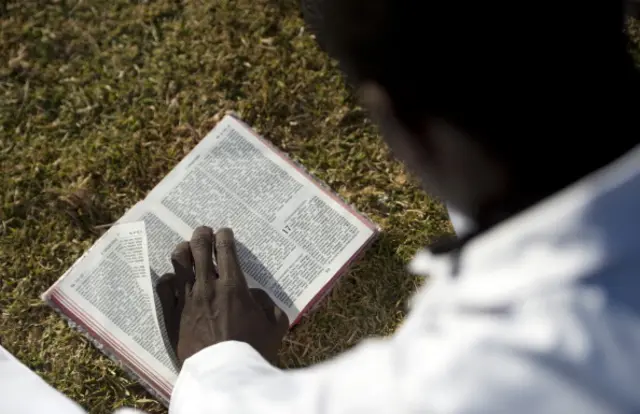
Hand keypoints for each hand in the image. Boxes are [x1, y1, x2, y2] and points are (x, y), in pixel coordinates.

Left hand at [156, 226, 288, 366]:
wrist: (223, 376)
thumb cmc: (252, 350)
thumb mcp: (275, 325)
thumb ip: (267, 304)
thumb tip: (255, 295)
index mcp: (233, 285)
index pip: (225, 249)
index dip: (224, 236)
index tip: (225, 233)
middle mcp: (207, 286)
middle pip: (198, 247)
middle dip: (202, 235)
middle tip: (205, 232)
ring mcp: (186, 299)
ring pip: (178, 262)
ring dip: (183, 250)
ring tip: (187, 249)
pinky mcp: (172, 314)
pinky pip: (164, 287)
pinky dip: (169, 278)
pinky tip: (174, 279)